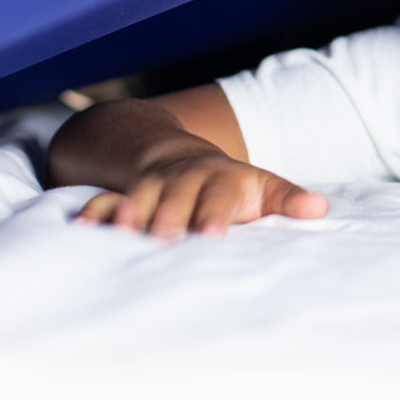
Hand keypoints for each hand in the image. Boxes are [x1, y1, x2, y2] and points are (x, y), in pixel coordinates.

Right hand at [74, 155, 327, 239]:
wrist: (181, 157)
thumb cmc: (231, 187)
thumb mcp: (263, 188)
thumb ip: (288, 200)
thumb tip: (320, 208)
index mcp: (222, 182)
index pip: (219, 199)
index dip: (214, 216)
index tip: (213, 235)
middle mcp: (185, 182)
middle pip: (176, 200)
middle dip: (170, 219)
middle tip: (165, 242)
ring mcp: (152, 187)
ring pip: (138, 199)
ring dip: (130, 215)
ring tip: (123, 235)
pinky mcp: (124, 196)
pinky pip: (104, 202)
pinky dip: (93, 214)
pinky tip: (79, 229)